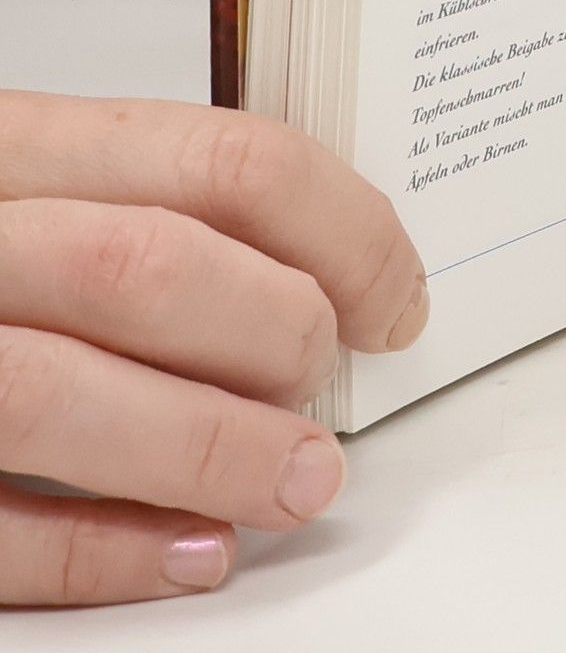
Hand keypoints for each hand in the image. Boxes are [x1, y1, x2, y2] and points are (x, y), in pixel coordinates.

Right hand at [0, 92, 427, 605]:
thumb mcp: (34, 182)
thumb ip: (147, 206)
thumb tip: (324, 277)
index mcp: (13, 145)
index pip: (221, 159)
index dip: (342, 230)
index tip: (394, 295)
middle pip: (147, 268)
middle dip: (273, 334)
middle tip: (329, 380)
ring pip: (60, 393)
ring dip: (210, 448)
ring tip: (300, 478)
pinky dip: (101, 550)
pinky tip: (193, 552)